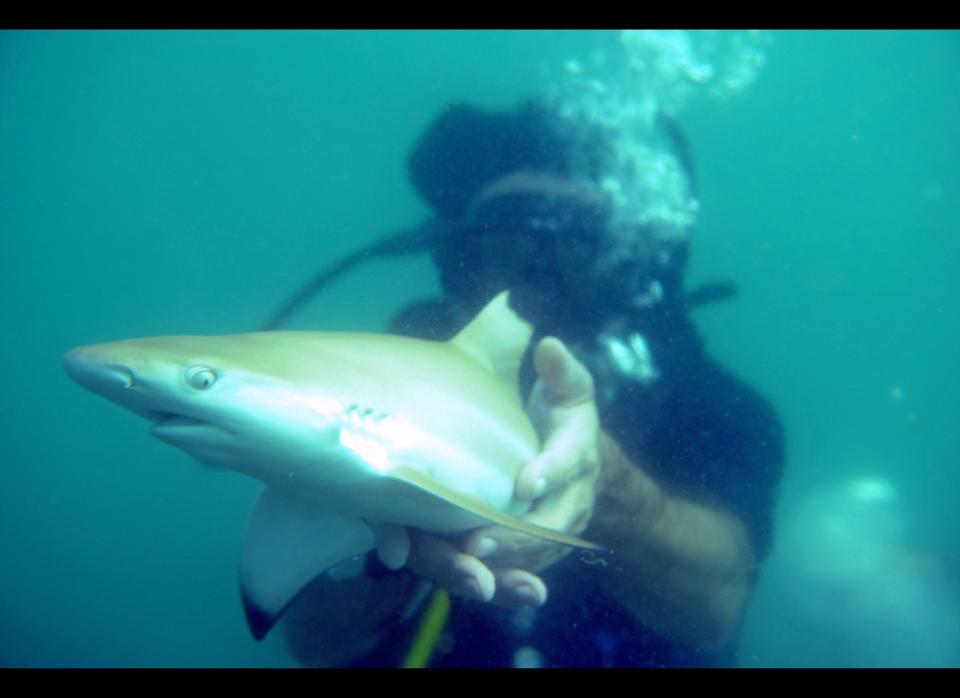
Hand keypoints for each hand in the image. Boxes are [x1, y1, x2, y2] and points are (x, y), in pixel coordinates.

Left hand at [373, 336, 600, 607]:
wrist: (577, 466)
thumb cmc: (560, 417)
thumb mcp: (567, 389)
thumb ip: (560, 371)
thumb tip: (549, 344)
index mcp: (578, 451)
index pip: (569, 461)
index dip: (550, 470)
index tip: (526, 481)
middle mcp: (572, 499)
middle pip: (550, 524)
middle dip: (516, 536)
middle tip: (477, 541)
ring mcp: (555, 531)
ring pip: (532, 557)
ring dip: (502, 565)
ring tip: (466, 565)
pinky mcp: (536, 553)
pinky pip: (518, 573)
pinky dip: (496, 581)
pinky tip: (467, 582)